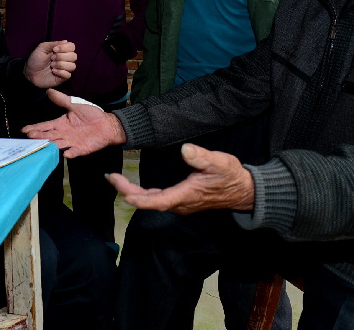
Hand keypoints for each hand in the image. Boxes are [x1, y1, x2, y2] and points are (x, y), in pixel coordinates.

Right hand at [22, 89, 125, 157]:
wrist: (107, 125)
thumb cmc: (91, 114)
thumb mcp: (75, 105)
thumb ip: (62, 100)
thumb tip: (49, 91)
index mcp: (61, 123)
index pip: (45, 126)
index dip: (35, 128)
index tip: (24, 130)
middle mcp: (64, 134)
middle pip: (48, 136)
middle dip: (39, 136)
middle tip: (30, 137)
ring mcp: (71, 142)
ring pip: (57, 144)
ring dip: (50, 145)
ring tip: (42, 145)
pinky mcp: (81, 149)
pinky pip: (74, 152)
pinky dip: (70, 153)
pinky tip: (66, 153)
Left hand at [23, 40, 76, 87]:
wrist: (29, 73)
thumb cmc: (35, 60)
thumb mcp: (42, 48)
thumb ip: (53, 43)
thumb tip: (66, 41)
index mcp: (61, 51)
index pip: (72, 46)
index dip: (65, 47)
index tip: (55, 49)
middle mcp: (65, 59)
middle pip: (74, 56)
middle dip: (61, 56)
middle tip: (52, 58)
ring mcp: (64, 69)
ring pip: (72, 66)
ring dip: (61, 65)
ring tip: (52, 66)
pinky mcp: (62, 78)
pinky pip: (68, 75)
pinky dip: (60, 72)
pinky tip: (53, 71)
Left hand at [106, 143, 254, 213]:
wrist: (243, 190)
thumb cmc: (230, 176)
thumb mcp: (219, 162)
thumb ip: (201, 157)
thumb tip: (185, 150)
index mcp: (186, 195)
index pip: (157, 200)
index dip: (138, 197)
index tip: (122, 191)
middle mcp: (180, 203)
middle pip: (148, 201)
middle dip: (127, 190)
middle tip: (110, 177)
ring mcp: (179, 203)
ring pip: (151, 201)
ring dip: (132, 192)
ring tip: (116, 180)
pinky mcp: (180, 200)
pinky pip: (157, 199)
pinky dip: (142, 194)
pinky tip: (134, 187)